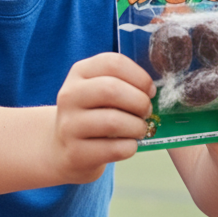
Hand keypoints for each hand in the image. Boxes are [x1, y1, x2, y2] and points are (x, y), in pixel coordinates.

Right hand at [52, 53, 155, 183]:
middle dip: (139, 102)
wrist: (64, 148)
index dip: (139, 76)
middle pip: (112, 90)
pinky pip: (113, 148)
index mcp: (79, 72)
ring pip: (113, 121)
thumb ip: (123, 83)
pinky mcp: (75, 153)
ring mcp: (69, 125)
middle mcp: (70, 95)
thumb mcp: (99, 90)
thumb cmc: (94, 114)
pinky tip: (129, 145)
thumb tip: (154, 92)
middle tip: (147, 112)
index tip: (150, 90)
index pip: (113, 63)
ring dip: (137, 127)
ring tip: (140, 130)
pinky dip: (130, 147)